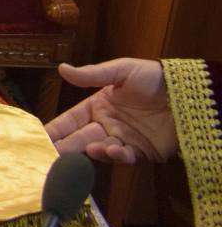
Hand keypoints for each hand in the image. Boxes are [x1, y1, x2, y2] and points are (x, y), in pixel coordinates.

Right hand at [45, 58, 177, 163]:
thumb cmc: (153, 79)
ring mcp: (122, 140)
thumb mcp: (121, 70)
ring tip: (89, 149)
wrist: (186, 96)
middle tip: (49, 155)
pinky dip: (115, 156)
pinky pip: (123, 158)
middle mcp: (106, 125)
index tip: (39, 138)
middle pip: (80, 138)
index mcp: (98, 105)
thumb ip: (92, 74)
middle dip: (64, 147)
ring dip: (91, 152)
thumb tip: (61, 68)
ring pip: (99, 150)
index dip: (55, 129)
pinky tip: (111, 149)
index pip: (70, 120)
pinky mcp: (140, 152)